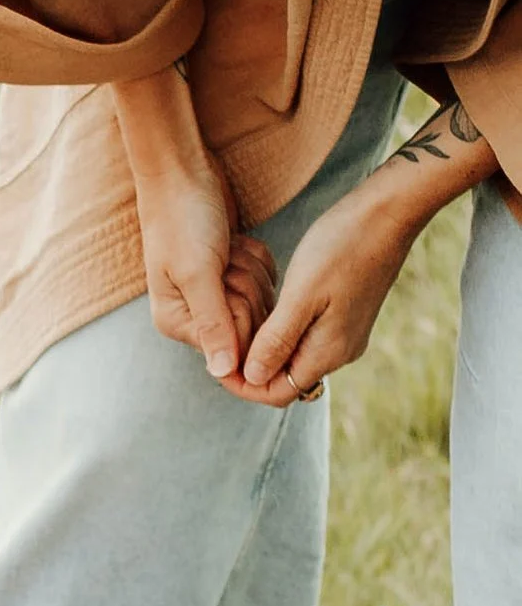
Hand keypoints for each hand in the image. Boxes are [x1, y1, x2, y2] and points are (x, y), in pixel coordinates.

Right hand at [113, 67, 270, 383]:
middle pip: (249, 330)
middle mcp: (195, 314)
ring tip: (228, 247)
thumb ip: (213, 325)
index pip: (228, 352)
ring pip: (261, 303)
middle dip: (246, 290)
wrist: (183, 170)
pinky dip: (258, 258)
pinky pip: (265, 280)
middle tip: (226, 260)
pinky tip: (237, 241)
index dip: (243, 326)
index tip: (231, 284)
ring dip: (252, 270)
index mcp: (176, 321)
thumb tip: (223, 374)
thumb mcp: (198, 273)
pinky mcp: (233, 273)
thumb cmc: (183, 218)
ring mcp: (216, 293)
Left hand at [232, 183, 417, 403]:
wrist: (388, 213)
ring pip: (292, 356)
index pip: (277, 393)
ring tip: (236, 324)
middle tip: (222, 341)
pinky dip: (280, 330)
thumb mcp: (301, 294)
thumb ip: (277, 340)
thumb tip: (253, 376)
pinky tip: (263, 308)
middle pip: (283, 378)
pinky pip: (304, 335)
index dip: (243, 385)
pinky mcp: (344, 314)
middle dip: (250, 367)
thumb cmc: (343, 247)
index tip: (217, 363)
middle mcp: (339, 351)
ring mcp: (343, 333)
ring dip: (264, 347)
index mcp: (328, 352)